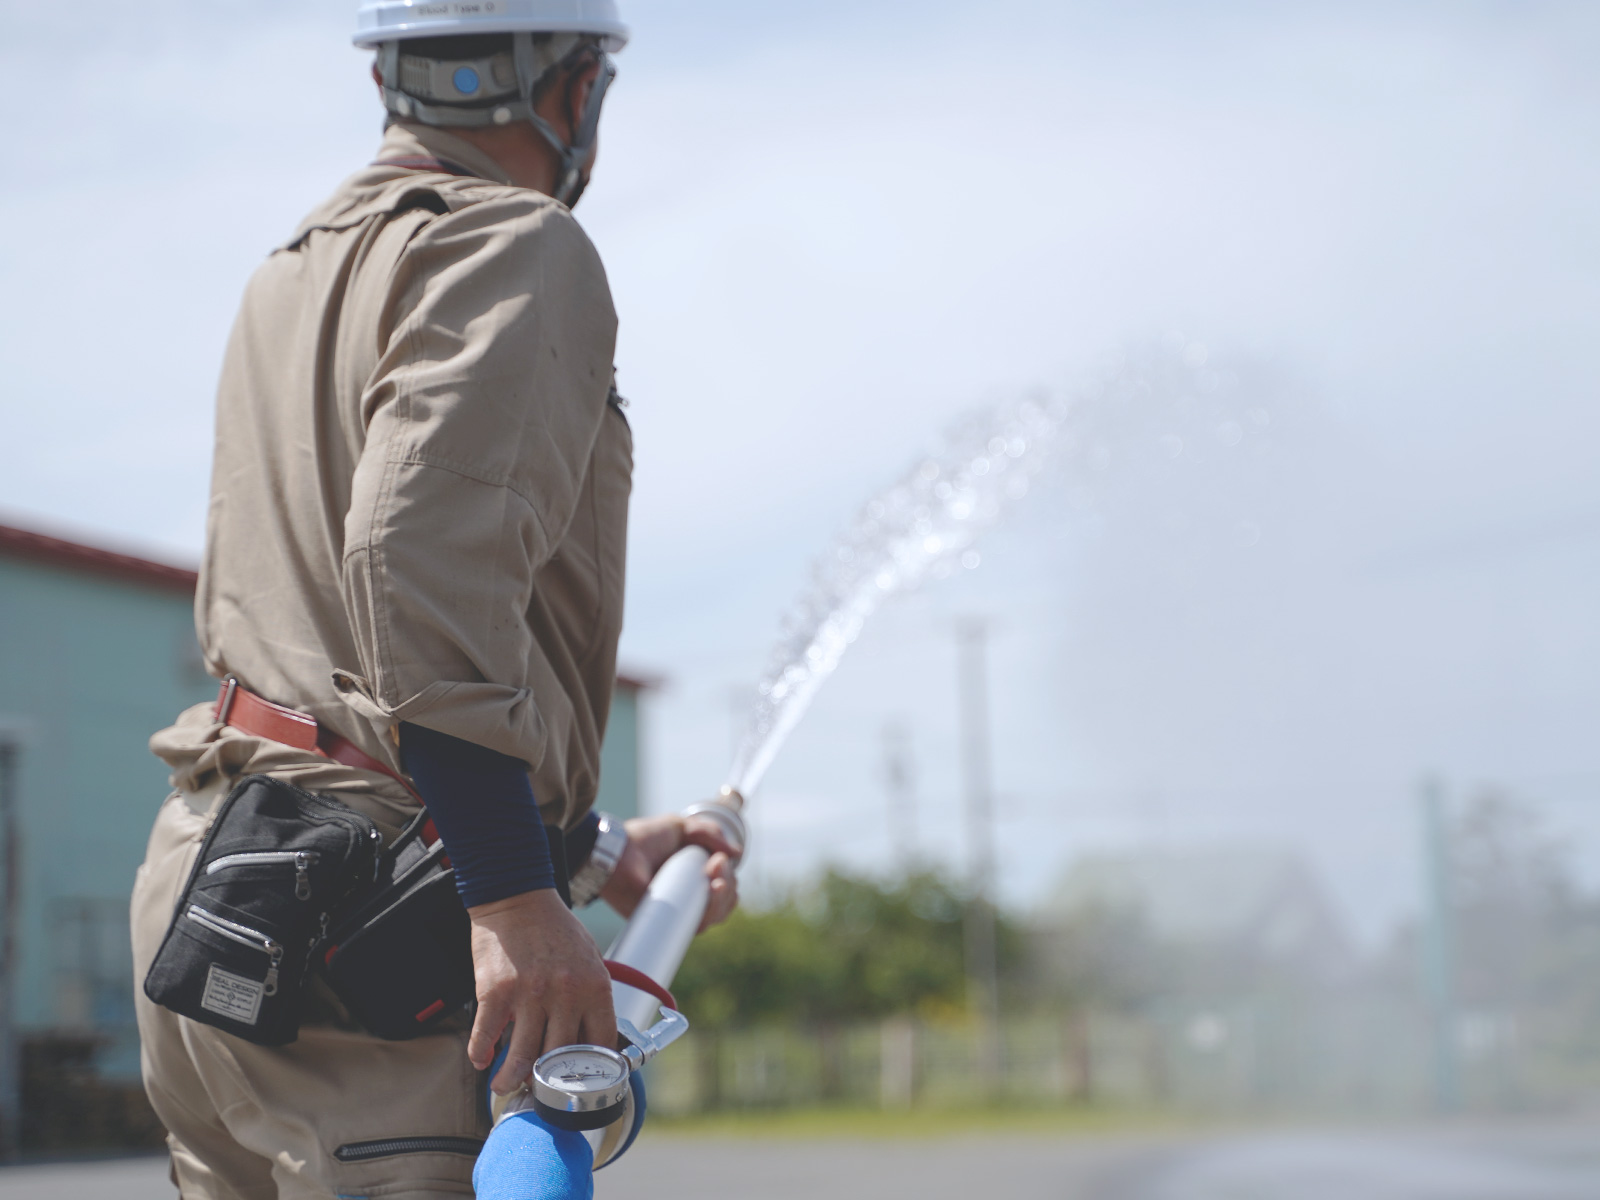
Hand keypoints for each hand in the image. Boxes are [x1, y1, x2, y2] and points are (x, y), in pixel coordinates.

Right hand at [467, 888, 615, 1094]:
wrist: (517, 896)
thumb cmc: (555, 929)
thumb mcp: (590, 959)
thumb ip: (591, 998)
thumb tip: (591, 1039)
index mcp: (594, 986)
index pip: (600, 1044)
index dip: (590, 1070)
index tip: (580, 1083)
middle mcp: (565, 994)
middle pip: (559, 1060)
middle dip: (548, 1084)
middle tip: (538, 1092)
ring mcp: (529, 994)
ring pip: (523, 1058)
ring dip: (511, 1079)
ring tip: (505, 1085)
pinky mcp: (495, 992)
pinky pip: (486, 1037)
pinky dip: (481, 1054)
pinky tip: (482, 1060)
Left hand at [599, 813, 740, 932]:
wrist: (615, 853)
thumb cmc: (643, 839)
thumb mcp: (680, 827)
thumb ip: (709, 833)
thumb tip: (737, 853)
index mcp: (694, 875)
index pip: (724, 884)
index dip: (728, 875)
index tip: (719, 861)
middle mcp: (690, 896)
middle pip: (726, 899)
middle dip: (729, 883)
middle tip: (715, 866)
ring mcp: (680, 910)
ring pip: (718, 913)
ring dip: (724, 896)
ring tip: (714, 880)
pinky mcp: (669, 923)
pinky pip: (700, 925)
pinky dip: (713, 912)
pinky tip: (711, 893)